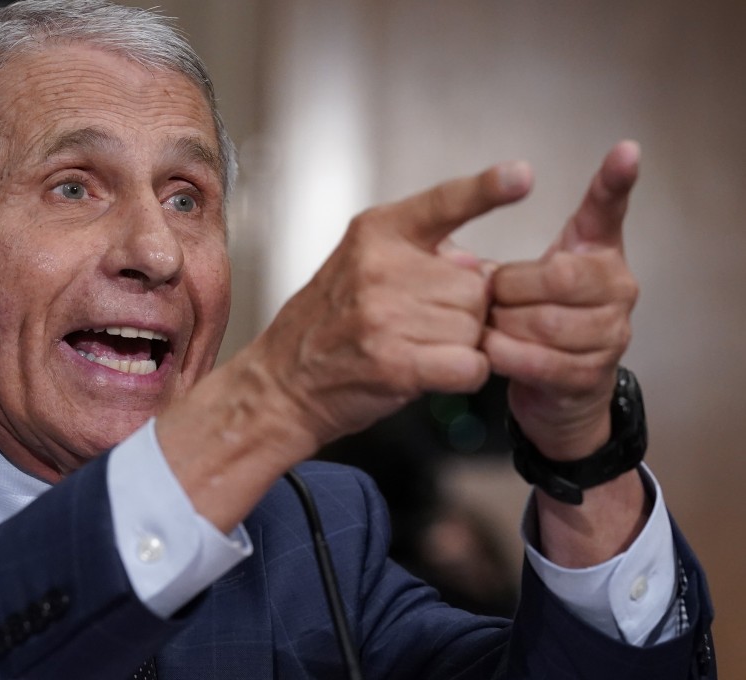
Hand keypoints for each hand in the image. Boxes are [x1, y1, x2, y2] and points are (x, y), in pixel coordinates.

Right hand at [257, 161, 531, 449]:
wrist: (283, 382)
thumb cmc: (329, 325)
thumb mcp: (362, 264)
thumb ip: (422, 255)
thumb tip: (479, 269)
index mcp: (377, 233)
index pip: (443, 202)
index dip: (486, 189)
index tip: (521, 175)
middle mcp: (381, 267)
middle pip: (475, 286)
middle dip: (463, 310)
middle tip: (421, 324)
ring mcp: (385, 315)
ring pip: (474, 327)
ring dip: (459, 345)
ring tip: (416, 348)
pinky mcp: (395, 362)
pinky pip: (470, 365)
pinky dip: (463, 374)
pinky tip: (432, 372)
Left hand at [483, 141, 640, 459]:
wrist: (552, 391)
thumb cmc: (530, 321)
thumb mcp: (520, 281)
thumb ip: (502, 259)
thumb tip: (456, 256)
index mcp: (597, 253)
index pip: (609, 211)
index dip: (616, 182)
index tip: (624, 150)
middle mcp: (616, 288)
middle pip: (560, 276)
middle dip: (510, 288)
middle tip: (489, 297)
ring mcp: (611, 333)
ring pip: (547, 322)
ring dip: (503, 325)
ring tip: (487, 326)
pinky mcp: (590, 374)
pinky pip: (542, 361)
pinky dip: (507, 355)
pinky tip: (488, 351)